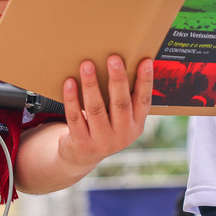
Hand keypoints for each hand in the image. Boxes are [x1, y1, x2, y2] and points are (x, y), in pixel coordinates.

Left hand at [57, 55, 152, 171]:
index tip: (146, 61)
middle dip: (117, 79)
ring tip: (87, 65)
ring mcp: (102, 141)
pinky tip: (69, 82)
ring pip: (96, 109)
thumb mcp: (120, 119)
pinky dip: (72, 99)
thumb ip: (123, 98)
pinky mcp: (81, 143)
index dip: (146, 81)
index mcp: (136, 125)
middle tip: (113, 58)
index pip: (144, 101)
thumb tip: (121, 63)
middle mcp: (122, 135)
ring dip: (91, 85)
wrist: (82, 157)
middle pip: (120, 104)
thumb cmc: (105, 126)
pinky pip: (75, 117)